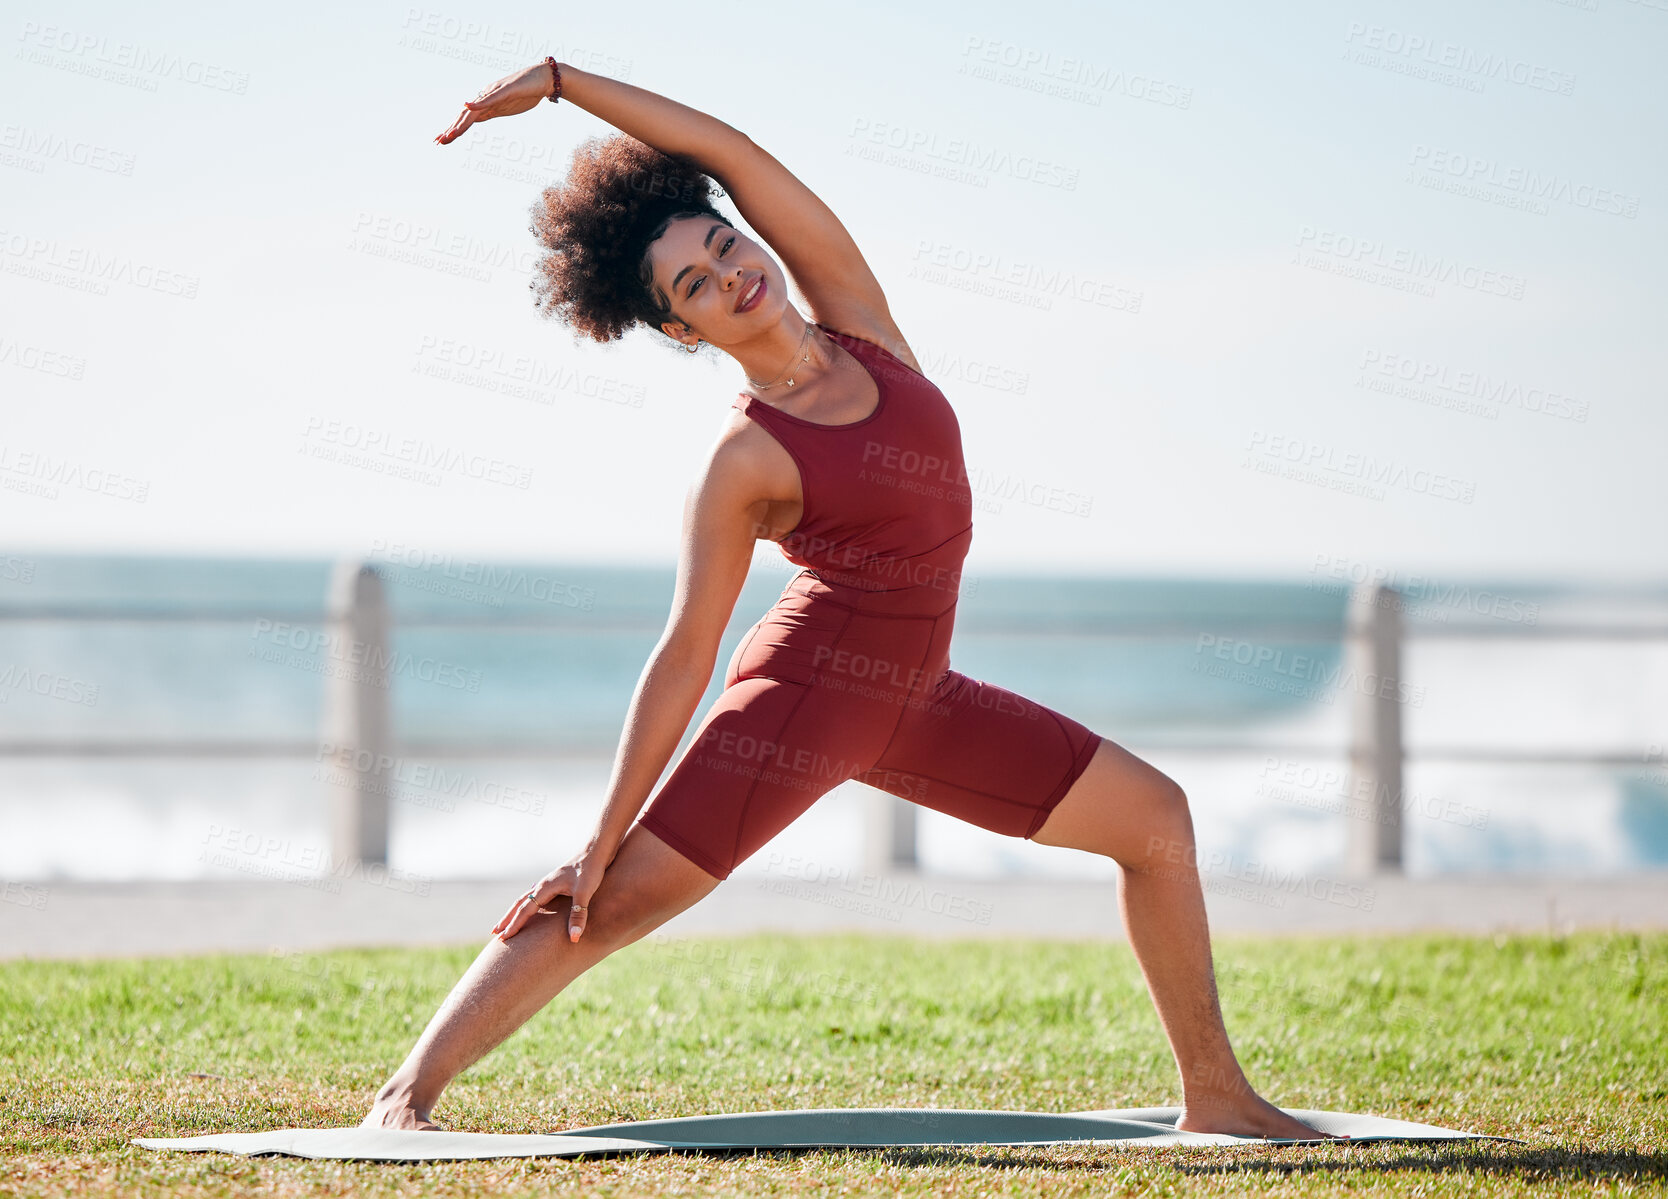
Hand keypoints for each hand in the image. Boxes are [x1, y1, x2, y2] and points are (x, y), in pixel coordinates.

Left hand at [435, 61, 555, 145]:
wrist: (543, 79)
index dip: (454, 129)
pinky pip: (490, 98)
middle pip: (465, 116)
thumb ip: (490, 112)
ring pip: (474, 110)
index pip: (466, 118)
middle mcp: (486, 97)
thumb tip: (476, 118)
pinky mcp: (506, 90)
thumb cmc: (526, 92)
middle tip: (438, 142)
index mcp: (486, 103)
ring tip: (449, 134)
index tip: (442, 140)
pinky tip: (467, 106)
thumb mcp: (505, 108)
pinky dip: (478, 103)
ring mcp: (495, 93)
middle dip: (452, 129)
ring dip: (461, 123)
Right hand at [491, 843, 610, 942]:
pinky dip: (528, 905)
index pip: (525, 909)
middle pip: (520, 903)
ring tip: (507, 922)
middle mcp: (543, 885)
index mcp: (545, 888)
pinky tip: (532, 909)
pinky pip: (536, 896)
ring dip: (515, 912)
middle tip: (494, 932)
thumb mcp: (585, 893)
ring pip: (526, 899)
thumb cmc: (591, 870)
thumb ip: (578, 915)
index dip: (514, 925)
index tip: (503, 938)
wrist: (597, 851)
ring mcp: (549, 883)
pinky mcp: (557, 882)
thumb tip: (573, 938)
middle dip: (507, 918)